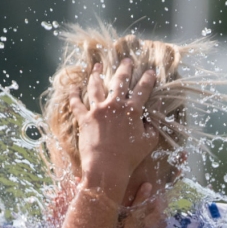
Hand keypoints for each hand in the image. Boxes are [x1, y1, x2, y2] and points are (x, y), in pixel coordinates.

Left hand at [70, 58, 159, 198]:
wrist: (107, 167)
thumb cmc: (129, 158)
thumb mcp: (148, 142)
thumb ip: (152, 127)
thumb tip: (153, 117)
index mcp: (132, 110)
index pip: (143, 90)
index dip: (148, 79)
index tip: (150, 71)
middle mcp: (115, 105)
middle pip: (120, 81)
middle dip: (124, 68)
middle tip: (126, 60)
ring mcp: (98, 110)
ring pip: (96, 86)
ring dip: (97, 74)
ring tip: (98, 66)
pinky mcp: (84, 118)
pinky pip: (76, 103)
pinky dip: (73, 94)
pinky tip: (73, 86)